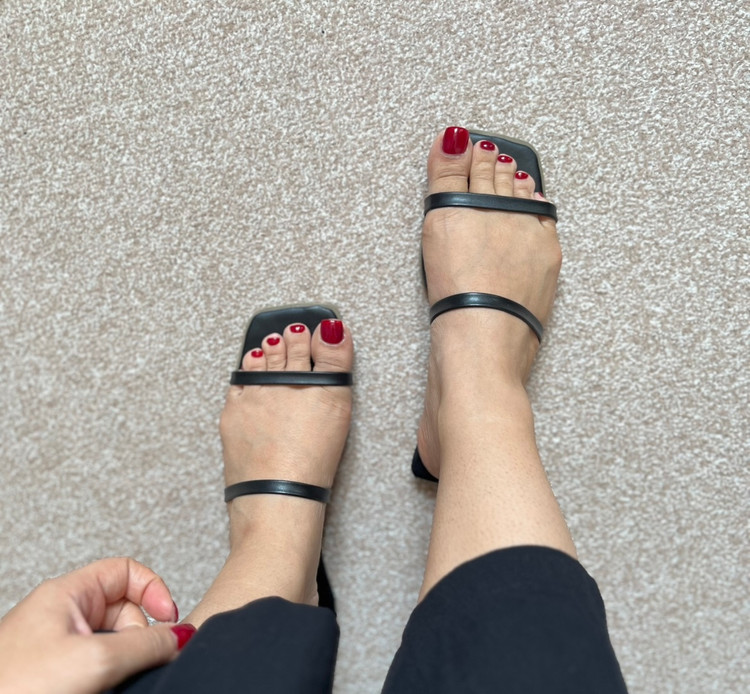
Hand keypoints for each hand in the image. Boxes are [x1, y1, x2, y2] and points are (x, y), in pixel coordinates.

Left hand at [0, 558, 195, 693]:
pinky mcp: (56, 678)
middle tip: (133, 662)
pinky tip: (104, 691)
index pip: (126, 571)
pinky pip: (98, 668)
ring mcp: (56, 648)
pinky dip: (109, 680)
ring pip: (114, 644)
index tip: (168, 619)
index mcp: (66, 593)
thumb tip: (179, 636)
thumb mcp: (95, 660)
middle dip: (138, 637)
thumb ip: (146, 644)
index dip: (153, 590)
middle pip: (125, 611)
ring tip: (109, 684)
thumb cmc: (13, 690)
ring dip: (122, 663)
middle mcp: (61, 616)